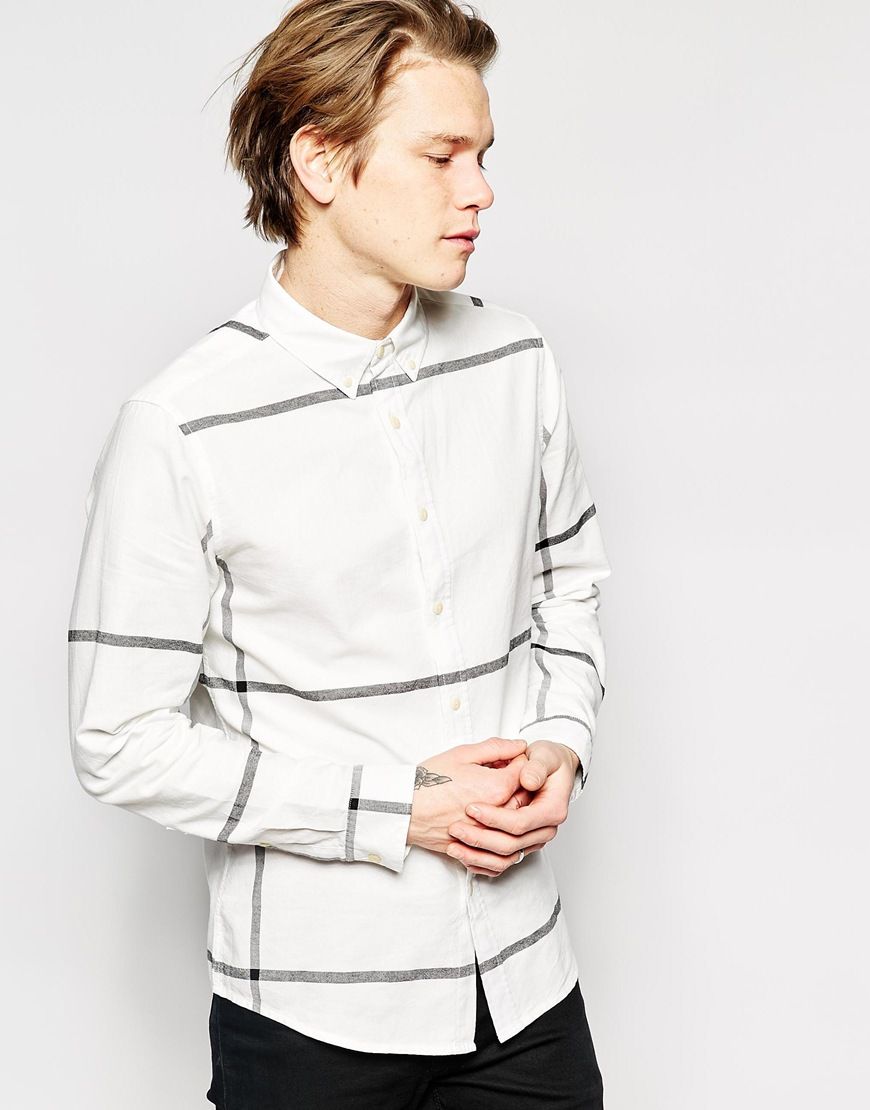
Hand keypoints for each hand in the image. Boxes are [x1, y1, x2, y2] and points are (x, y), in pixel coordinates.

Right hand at [406, 737, 528, 859]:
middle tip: (500, 775)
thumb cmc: (428, 781)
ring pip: (514, 822)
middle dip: (518, 784)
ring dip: (511, 807)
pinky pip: (499, 844)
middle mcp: (497, 814)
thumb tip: (519, 745)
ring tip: (491, 795)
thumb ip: (496, 748)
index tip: (507, 759)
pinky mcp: (476, 847)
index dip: (519, 761)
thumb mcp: (463, 754)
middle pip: (525, 798)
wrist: (403, 809)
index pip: (526, 773)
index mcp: (497, 787)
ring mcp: (487, 834)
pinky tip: (486, 818)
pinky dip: (498, 831)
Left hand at [445, 740, 578, 877]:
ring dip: (476, 854)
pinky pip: (501, 863)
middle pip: (510, 844)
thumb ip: (536, 767)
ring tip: (452, 845)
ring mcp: (533, 841)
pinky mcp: (521, 846)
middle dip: (480, 838)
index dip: (494, 817)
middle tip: (455, 827)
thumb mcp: (544, 756)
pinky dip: (480, 862)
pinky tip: (462, 853)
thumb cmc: (547, 762)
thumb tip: (527, 780)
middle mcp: (544, 830)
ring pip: (504, 858)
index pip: (519, 822)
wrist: (552, 770)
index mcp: (552, 811)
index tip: (471, 808)